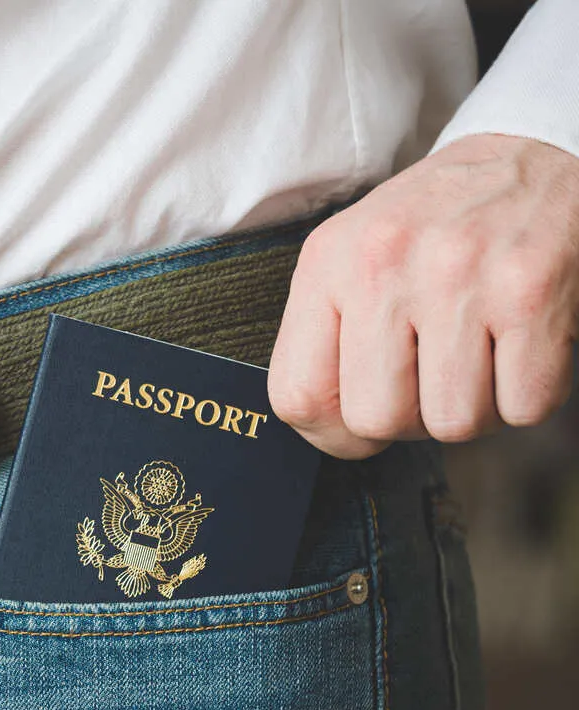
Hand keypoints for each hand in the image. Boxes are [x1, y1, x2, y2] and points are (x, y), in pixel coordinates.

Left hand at [267, 134, 578, 458]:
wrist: (531, 157)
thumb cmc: (432, 226)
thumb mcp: (351, 257)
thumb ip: (327, 337)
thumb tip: (331, 429)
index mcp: (327, 263)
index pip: (296, 396)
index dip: (332, 433)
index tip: (362, 417)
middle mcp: (382, 265)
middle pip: (376, 419)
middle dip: (410, 419)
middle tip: (430, 376)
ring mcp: (456, 276)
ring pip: (452, 423)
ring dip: (472, 407)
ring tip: (476, 354)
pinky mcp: (529, 290)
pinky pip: (523, 406)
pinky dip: (526, 393)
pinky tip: (518, 346)